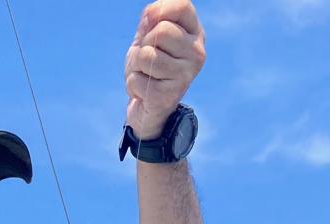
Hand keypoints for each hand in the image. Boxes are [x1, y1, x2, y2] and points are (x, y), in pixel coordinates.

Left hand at [124, 1, 205, 138]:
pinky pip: (137, 80)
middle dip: (144, 44)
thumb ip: (151, 20)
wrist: (147, 108)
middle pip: (161, 31)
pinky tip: (144, 91)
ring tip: (145, 74)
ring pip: (147, 56)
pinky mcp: (168, 97)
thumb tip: (151, 14)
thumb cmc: (149, 67)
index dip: (159, 10)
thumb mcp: (148, 37)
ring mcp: (185, 76)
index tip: (148, 23)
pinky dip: (132, 85)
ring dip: (136, 66)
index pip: (182, 6)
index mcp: (195, 34)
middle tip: (147, 59)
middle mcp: (197, 53)